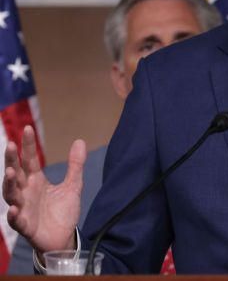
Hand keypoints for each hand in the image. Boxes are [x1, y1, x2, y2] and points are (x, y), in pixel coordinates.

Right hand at [2, 126, 85, 252]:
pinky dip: (14, 215)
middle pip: (16, 173)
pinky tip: (14, 209)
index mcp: (36, 181)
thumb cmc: (63, 211)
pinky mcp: (26, 226)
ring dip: (8, 183)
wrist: (65, 237)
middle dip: (11, 160)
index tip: (27, 128)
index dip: (28, 145)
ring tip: (10, 171)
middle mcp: (26, 192)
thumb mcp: (73, 185)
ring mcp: (24, 208)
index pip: (29, 160)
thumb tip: (80, 141)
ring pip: (11, 194)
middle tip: (10, 144)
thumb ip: (75, 165)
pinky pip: (17, 221)